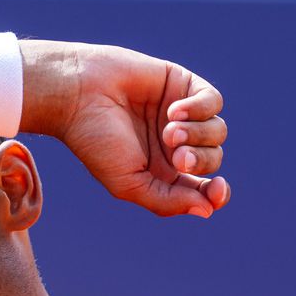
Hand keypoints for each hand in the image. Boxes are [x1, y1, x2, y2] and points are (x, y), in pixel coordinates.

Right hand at [57, 44, 229, 217]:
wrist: (78, 95)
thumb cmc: (96, 142)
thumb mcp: (129, 184)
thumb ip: (167, 201)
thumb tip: (208, 210)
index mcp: (163, 173)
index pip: (204, 188)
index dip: (217, 193)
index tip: (216, 189)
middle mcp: (175, 145)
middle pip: (213, 159)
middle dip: (200, 159)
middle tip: (175, 152)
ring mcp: (181, 115)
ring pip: (217, 131)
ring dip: (197, 133)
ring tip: (169, 129)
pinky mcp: (182, 84)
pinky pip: (213, 101)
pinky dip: (200, 109)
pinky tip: (173, 110)